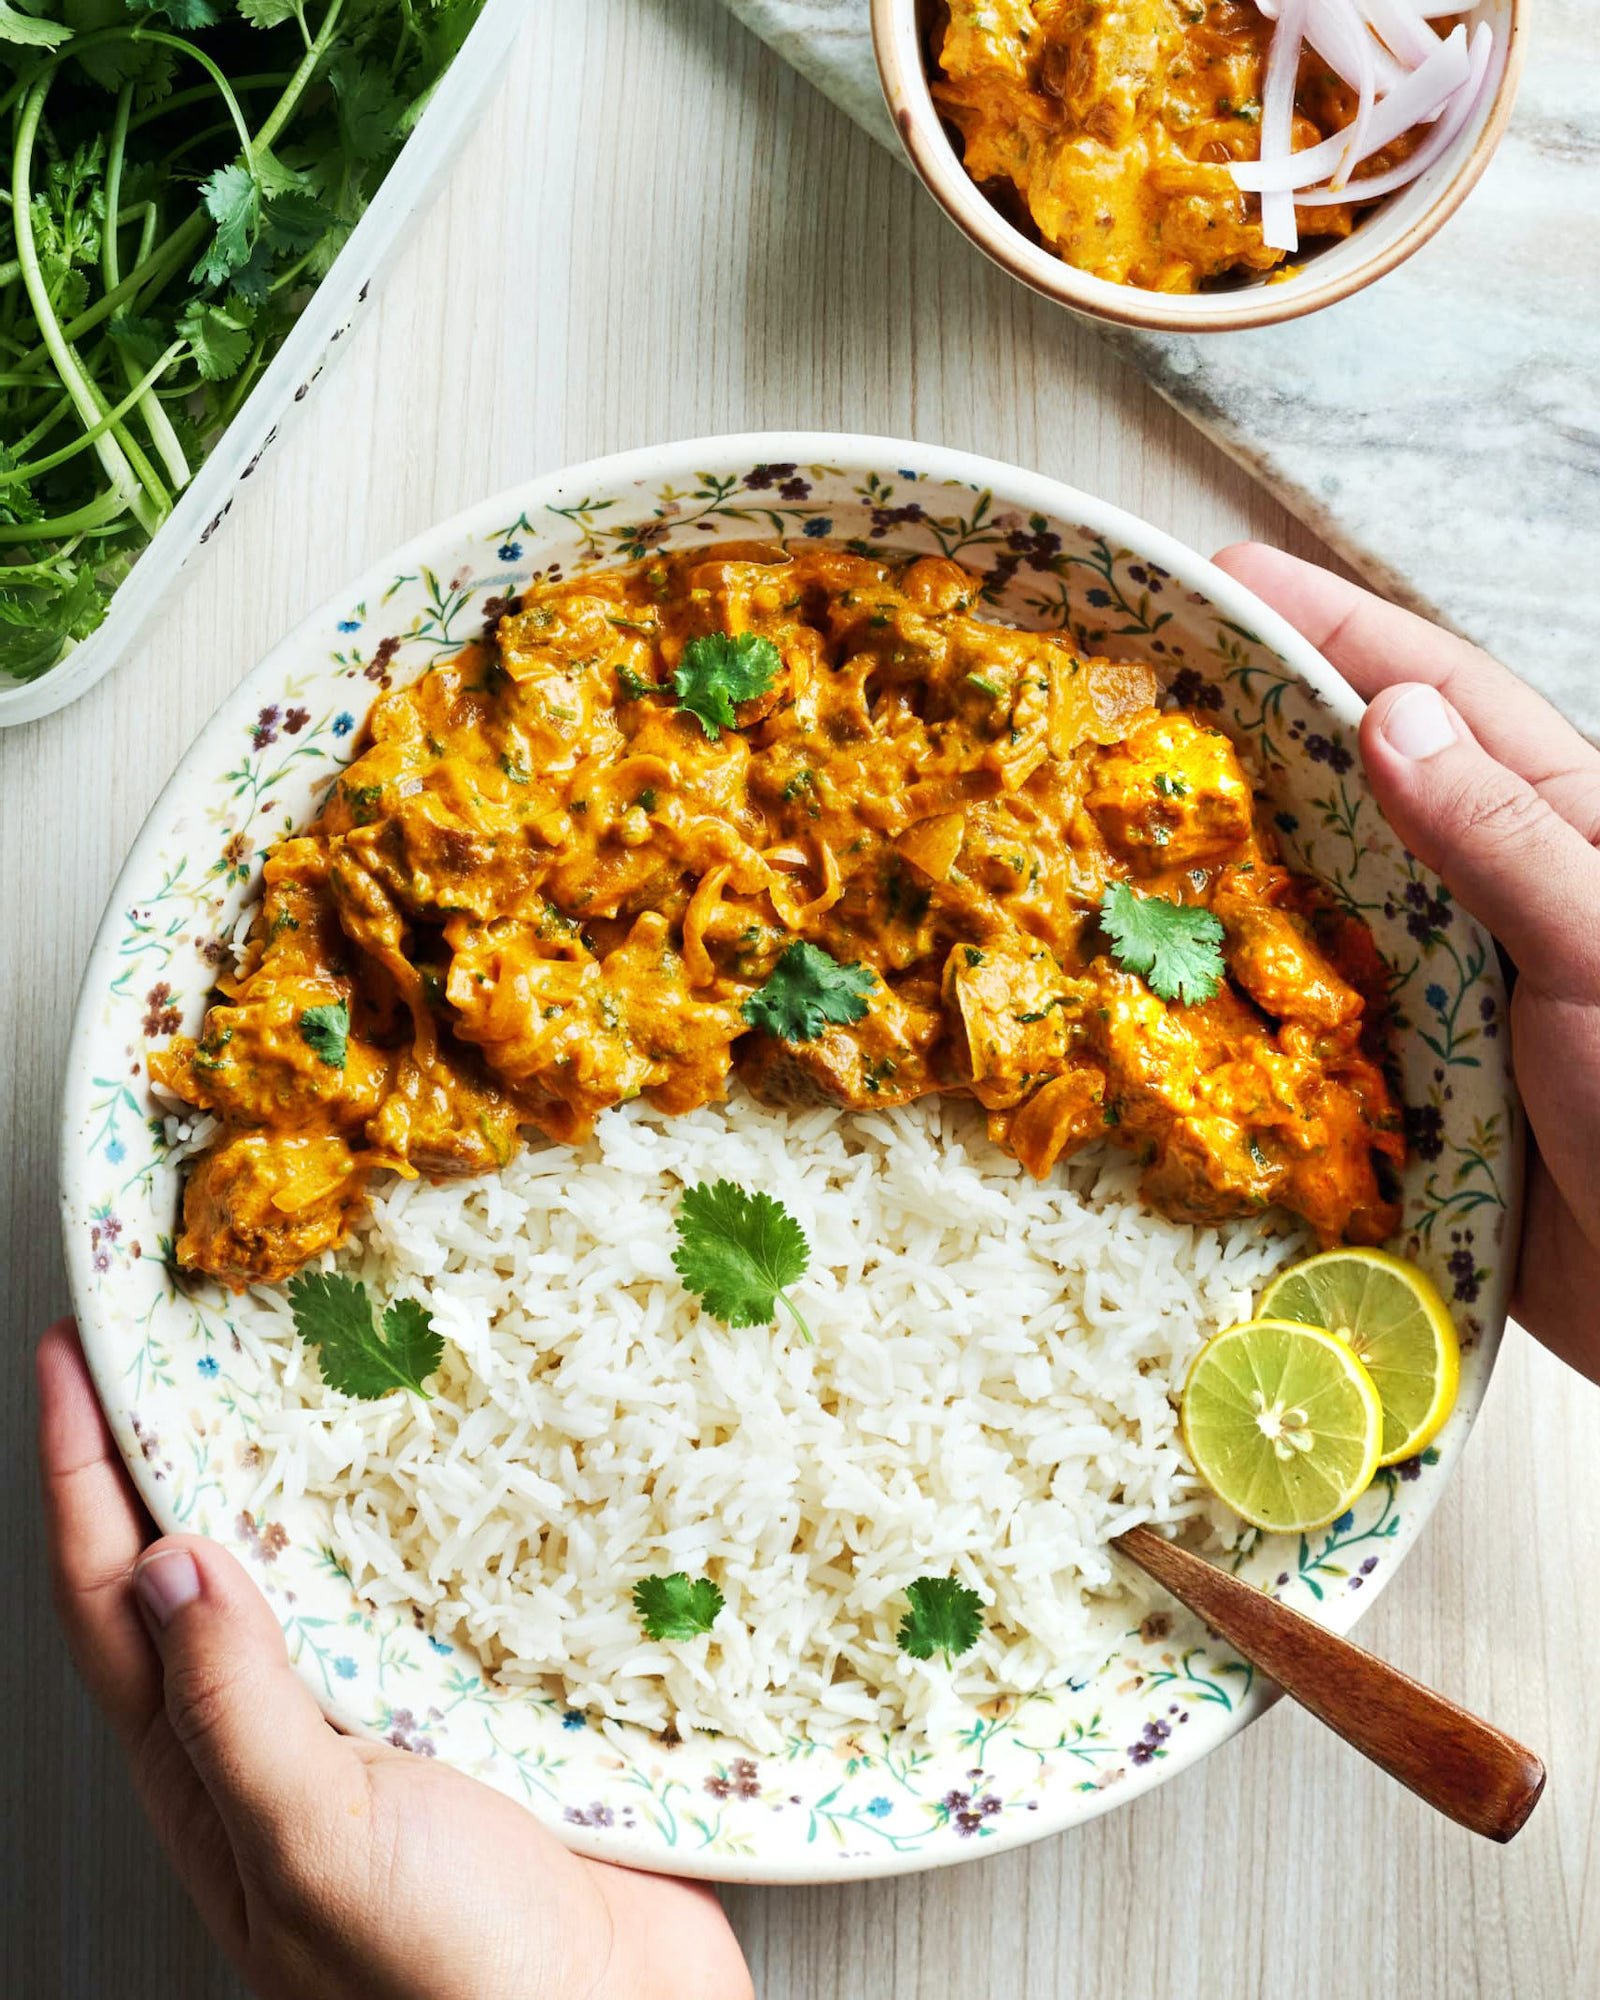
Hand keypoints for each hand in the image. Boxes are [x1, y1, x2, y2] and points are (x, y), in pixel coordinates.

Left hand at [37, 1319, 751, 1999]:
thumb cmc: (455, 1984)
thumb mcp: (318, 1849)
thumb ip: (238, 1719)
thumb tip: (170, 1567)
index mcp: (215, 1776)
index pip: (114, 1601)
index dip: (84, 1472)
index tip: (74, 1357)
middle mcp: (285, 1734)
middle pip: (203, 1561)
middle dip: (172, 1444)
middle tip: (174, 1331)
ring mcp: (383, 1714)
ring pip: (317, 1560)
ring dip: (293, 1464)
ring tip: (291, 1365)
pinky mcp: (479, 1699)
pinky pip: (428, 1583)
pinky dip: (415, 1511)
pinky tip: (439, 1460)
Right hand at [1214, 544, 1599, 1380]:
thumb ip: (1500, 839)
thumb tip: (1385, 719)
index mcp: (1553, 830)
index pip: (1429, 696)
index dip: (1327, 626)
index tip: (1222, 578)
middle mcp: (1481, 896)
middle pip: (1350, 785)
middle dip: (1246, 730)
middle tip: (1132, 692)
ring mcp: (1435, 988)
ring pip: (1310, 901)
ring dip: (1223, 864)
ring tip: (1116, 820)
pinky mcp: (1400, 1083)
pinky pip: (1299, 1022)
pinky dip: (1233, 998)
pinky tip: (1163, 983)